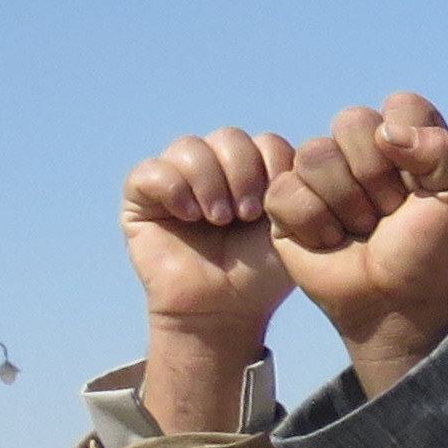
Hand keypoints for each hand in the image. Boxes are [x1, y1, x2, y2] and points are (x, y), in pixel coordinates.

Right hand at [122, 130, 300, 425]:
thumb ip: (296, 186)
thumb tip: (305, 152)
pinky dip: (173, 188)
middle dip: (243, 173)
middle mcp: (215, 167)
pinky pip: (150, 171)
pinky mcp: (142, 196)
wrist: (224, 309)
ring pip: (189, 147)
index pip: (266, 142)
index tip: (274, 208)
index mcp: (255, 171)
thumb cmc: (261, 274)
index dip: (274, 168)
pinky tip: (189, 216)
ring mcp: (177, 178)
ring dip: (210, 181)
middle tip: (246, 214)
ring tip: (220, 219)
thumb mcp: (290, 228)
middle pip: (229, 137)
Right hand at [269, 93, 447, 390]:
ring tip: (361, 230)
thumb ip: (442, 150)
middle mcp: (361, 149)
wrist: (397, 304)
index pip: (401, 105)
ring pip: (316, 154)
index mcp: (406, 139)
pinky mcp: (285, 202)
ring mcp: (320, 174)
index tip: (421, 186)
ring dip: (346, 204)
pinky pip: (286, 190)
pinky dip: (314, 224)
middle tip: (389, 212)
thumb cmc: (430, 251)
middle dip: (376, 176)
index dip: (410, 146)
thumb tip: (387, 132)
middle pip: (352, 121)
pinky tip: (330, 241)